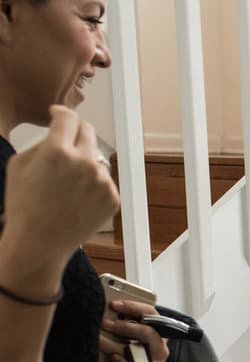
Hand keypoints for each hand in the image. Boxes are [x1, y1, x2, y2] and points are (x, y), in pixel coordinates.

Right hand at [1, 106, 118, 275]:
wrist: (40, 242)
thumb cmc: (24, 205)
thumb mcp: (20, 164)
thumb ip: (42, 141)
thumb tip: (59, 126)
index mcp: (59, 151)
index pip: (68, 117)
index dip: (61, 113)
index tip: (59, 115)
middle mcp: (85, 163)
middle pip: (88, 132)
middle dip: (75, 134)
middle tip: (65, 145)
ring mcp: (103, 182)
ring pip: (97, 158)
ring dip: (85, 162)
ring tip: (65, 184)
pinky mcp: (113, 198)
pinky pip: (104, 181)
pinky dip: (93, 184)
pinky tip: (76, 198)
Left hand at [99, 299, 169, 361]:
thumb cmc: (130, 353)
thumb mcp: (129, 336)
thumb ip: (122, 323)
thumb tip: (104, 309)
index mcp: (157, 330)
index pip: (150, 313)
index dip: (132, 307)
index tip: (113, 305)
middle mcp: (160, 345)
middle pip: (147, 332)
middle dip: (124, 327)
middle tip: (104, 324)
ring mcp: (157, 361)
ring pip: (139, 351)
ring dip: (115, 345)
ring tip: (99, 341)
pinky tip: (114, 358)